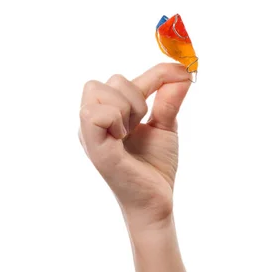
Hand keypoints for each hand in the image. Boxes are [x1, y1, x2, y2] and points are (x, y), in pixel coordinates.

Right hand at [79, 63, 190, 228]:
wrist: (157, 200)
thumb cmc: (154, 166)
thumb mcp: (165, 124)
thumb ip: (168, 97)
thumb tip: (182, 71)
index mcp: (104, 115)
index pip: (118, 79)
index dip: (153, 77)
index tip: (177, 79)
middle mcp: (90, 123)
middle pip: (106, 81)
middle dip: (133, 97)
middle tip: (139, 125)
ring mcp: (89, 135)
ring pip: (98, 91)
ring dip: (126, 109)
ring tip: (131, 134)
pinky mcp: (95, 148)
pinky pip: (95, 115)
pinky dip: (116, 120)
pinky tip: (123, 139)